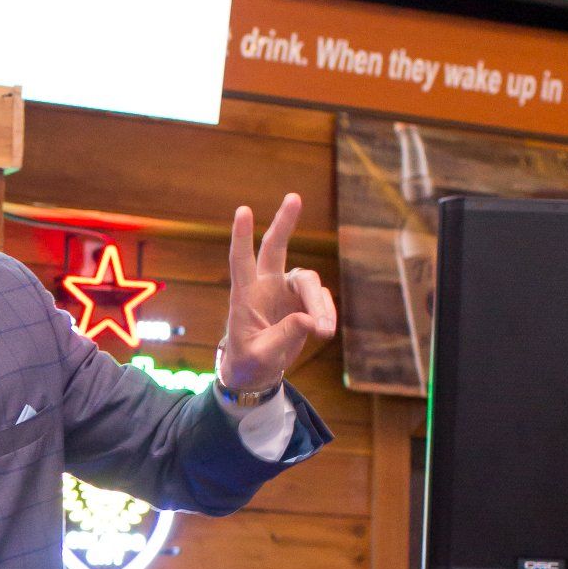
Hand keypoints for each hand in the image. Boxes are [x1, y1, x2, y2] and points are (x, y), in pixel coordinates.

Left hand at [223, 195, 336, 391]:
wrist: (257, 371)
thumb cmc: (249, 363)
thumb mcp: (260, 356)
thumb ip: (283, 338)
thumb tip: (310, 319)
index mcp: (245, 295)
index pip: (241, 261)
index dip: (242, 236)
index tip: (243, 210)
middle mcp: (265, 285)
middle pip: (275, 247)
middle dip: (285, 222)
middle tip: (294, 197)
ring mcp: (286, 290)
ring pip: (309, 281)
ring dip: (320, 304)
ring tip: (323, 332)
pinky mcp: (304, 301)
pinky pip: (321, 300)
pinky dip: (326, 313)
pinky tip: (324, 330)